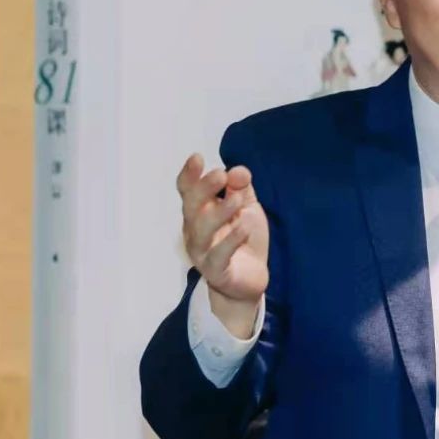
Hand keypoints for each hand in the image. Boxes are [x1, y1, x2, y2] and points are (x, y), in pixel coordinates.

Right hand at [176, 153, 268, 319]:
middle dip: (203, 188)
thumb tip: (239, 170)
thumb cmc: (243, 239)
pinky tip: (243, 228)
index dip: (189, 174)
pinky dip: (230, 241)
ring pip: (202, 230)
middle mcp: (195, 229)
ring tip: (237, 200)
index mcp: (200, 211)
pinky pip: (218, 255)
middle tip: (221, 175)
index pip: (188, 190)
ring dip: (219, 212)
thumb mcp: (246, 208)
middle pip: (192, 207)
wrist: (250, 280)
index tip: (197, 158)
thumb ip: (242, 189)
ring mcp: (202, 251)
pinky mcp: (215, 271)